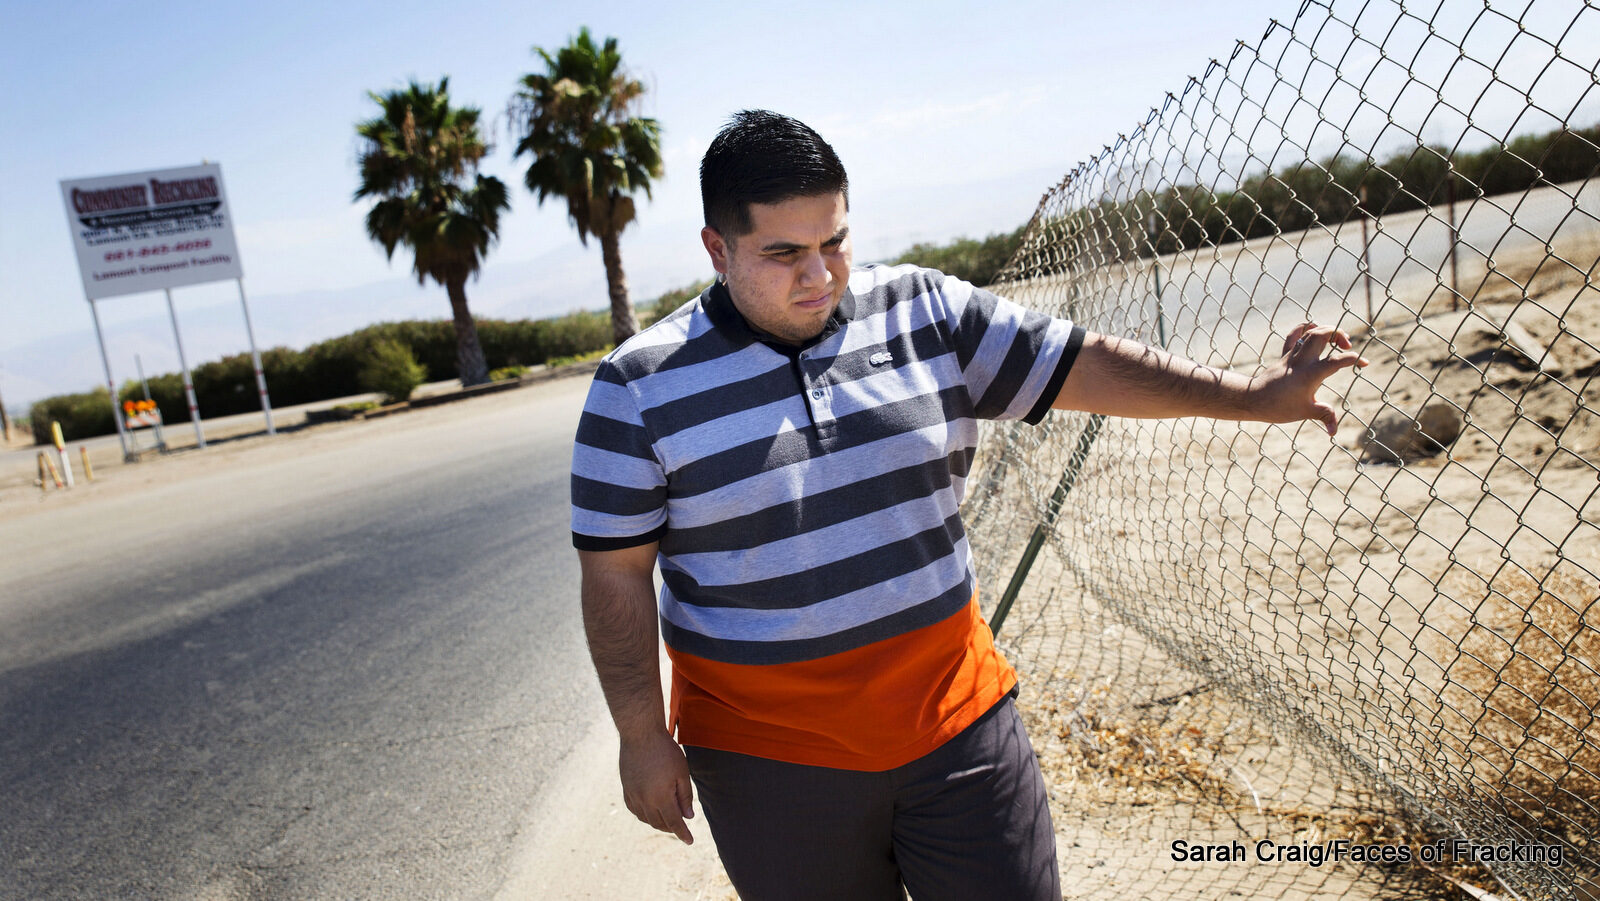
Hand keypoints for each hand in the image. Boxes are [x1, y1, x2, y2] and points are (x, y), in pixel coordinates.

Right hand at [619, 731, 695, 843]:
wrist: (640, 734)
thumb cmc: (665, 751)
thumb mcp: (682, 772)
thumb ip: (685, 796)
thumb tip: (688, 816)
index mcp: (660, 797)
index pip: (674, 823)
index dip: (683, 834)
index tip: (690, 842)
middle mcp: (644, 800)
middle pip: (659, 823)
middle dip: (671, 828)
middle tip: (681, 826)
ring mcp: (633, 795)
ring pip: (646, 818)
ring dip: (658, 822)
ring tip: (668, 819)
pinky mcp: (626, 788)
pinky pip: (634, 809)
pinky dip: (644, 815)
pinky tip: (650, 811)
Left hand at [1254, 321, 1368, 434]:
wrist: (1253, 399)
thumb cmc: (1279, 407)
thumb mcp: (1305, 412)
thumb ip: (1325, 416)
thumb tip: (1333, 432)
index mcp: (1310, 375)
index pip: (1337, 360)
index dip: (1354, 359)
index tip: (1364, 364)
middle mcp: (1302, 361)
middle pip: (1322, 333)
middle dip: (1339, 333)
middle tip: (1347, 346)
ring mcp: (1292, 355)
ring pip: (1310, 331)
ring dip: (1327, 329)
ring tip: (1337, 340)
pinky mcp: (1285, 354)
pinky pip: (1295, 334)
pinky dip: (1307, 328)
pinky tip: (1317, 332)